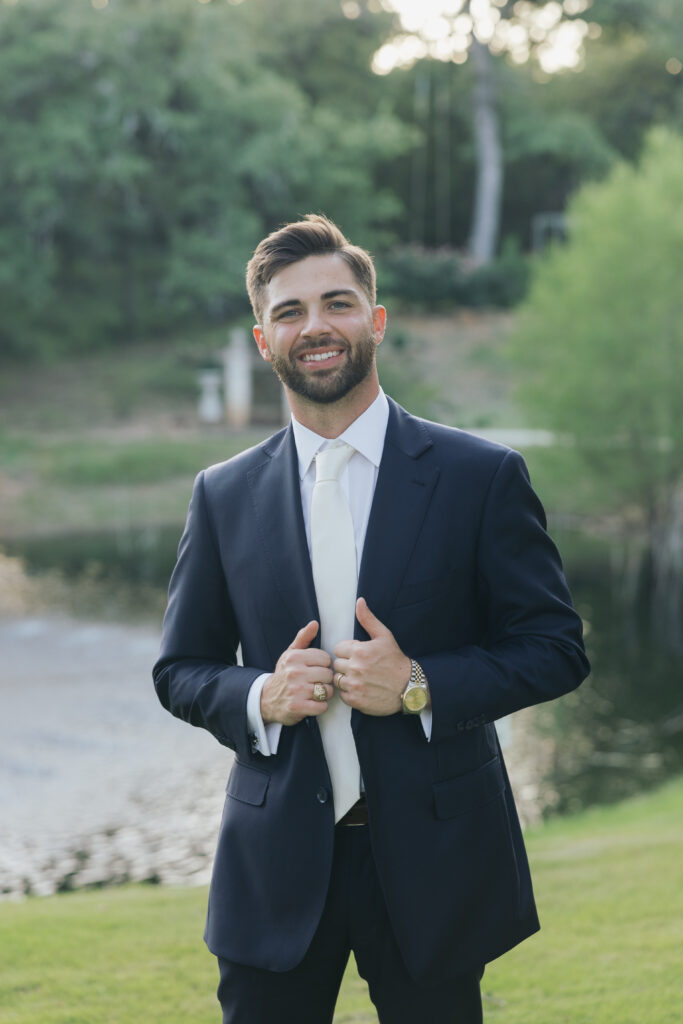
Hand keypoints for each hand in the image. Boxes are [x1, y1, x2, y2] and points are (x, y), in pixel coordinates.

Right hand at [261, 621, 333, 725]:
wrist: (267, 699)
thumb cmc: (284, 674)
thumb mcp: (290, 654)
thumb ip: (303, 638)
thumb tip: (314, 623)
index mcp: (294, 657)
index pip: (325, 658)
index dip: (323, 665)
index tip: (315, 669)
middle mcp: (294, 672)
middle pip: (328, 674)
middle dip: (325, 680)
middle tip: (316, 682)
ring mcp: (296, 690)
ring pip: (327, 690)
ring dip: (324, 694)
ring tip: (315, 692)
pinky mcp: (297, 707)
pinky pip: (322, 706)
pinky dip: (320, 706)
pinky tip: (312, 703)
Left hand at [333, 598, 410, 716]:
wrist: (409, 686)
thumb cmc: (396, 660)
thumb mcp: (384, 636)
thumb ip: (368, 619)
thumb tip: (359, 601)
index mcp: (360, 651)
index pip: (338, 648)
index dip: (348, 651)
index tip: (359, 655)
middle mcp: (355, 668)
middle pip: (336, 664)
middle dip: (346, 664)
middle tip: (361, 667)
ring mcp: (355, 685)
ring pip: (338, 679)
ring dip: (346, 678)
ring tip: (360, 678)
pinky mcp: (356, 701)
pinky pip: (342, 695)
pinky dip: (349, 693)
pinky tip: (361, 688)